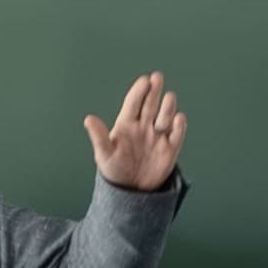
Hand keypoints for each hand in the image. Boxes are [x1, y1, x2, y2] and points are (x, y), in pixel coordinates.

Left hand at [85, 74, 185, 191]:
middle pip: (150, 104)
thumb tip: (88, 119)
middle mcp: (144, 126)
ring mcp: (158, 135)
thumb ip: (99, 136)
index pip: (133, 103)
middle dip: (154, 90)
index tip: (144, 81)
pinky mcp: (170, 148)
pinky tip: (178, 119)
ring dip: (167, 106)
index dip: (139, 92)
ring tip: (168, 98)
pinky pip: (176, 135)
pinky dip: (179, 126)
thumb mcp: (104, 154)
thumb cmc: (114, 168)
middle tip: (157, 77)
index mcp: (126, 123)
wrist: (131, 190)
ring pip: (164, 116)